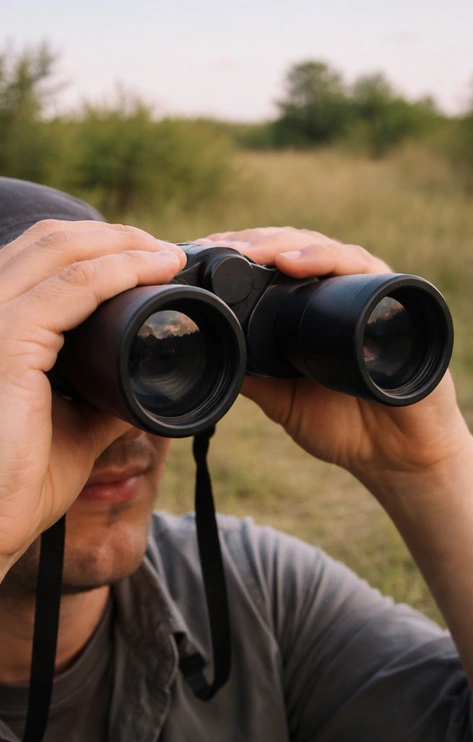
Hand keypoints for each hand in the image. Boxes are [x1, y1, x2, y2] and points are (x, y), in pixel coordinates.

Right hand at [0, 220, 184, 571]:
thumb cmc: (14, 486)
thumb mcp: (70, 428)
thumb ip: (100, 397)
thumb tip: (141, 380)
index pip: (40, 262)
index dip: (96, 249)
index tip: (150, 259)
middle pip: (48, 242)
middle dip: (114, 236)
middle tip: (166, 249)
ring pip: (60, 251)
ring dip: (124, 243)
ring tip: (168, 254)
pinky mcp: (5, 343)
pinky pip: (71, 288)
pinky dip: (120, 269)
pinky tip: (155, 268)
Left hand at [195, 227, 470, 483]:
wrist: (397, 457)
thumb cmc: (347, 427)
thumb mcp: (282, 399)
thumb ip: (252, 374)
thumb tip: (205, 348)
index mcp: (314, 309)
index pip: (276, 262)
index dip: (240, 252)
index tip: (199, 252)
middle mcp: (343, 293)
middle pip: (296, 248)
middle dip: (253, 243)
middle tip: (216, 247)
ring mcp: (372, 293)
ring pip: (324, 249)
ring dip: (283, 246)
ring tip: (249, 253)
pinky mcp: (398, 300)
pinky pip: (363, 267)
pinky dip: (327, 259)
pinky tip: (294, 264)